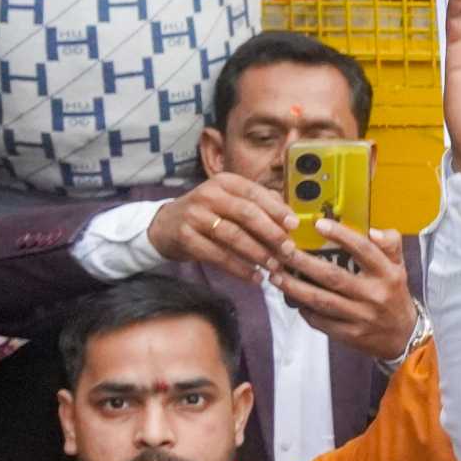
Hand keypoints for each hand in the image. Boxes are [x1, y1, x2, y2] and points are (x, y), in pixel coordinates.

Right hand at [149, 173, 294, 281]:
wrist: (165, 225)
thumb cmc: (208, 214)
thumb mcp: (230, 202)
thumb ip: (259, 205)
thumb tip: (291, 218)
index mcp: (225, 182)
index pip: (256, 193)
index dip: (277, 210)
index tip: (294, 226)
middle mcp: (209, 194)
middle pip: (247, 214)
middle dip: (271, 233)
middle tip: (288, 250)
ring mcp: (194, 215)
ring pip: (233, 236)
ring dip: (258, 254)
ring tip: (274, 267)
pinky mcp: (185, 236)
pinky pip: (217, 255)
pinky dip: (238, 268)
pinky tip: (254, 277)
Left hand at [269, 222, 419, 360]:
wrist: (404, 336)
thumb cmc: (395, 295)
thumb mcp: (399, 267)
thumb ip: (390, 244)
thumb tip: (372, 230)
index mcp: (388, 274)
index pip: (363, 250)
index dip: (341, 235)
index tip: (318, 224)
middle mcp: (374, 294)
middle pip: (333, 276)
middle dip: (303, 262)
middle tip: (282, 250)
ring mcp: (362, 317)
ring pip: (322, 300)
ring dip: (295, 288)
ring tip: (275, 275)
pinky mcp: (351, 335)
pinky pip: (322, 322)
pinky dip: (305, 310)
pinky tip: (292, 299)